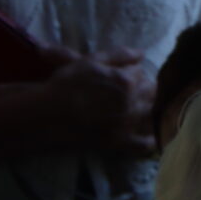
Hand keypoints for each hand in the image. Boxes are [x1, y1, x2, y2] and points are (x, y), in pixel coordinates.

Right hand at [40, 53, 155, 155]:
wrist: (48, 115)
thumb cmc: (66, 84)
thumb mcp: (91, 61)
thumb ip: (119, 55)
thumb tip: (142, 54)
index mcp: (127, 81)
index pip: (141, 73)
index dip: (133, 73)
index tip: (123, 75)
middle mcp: (132, 102)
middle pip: (151, 93)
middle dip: (143, 90)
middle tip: (128, 91)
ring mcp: (127, 124)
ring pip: (150, 114)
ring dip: (146, 108)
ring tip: (133, 108)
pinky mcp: (119, 143)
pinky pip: (143, 144)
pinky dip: (149, 140)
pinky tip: (149, 135)